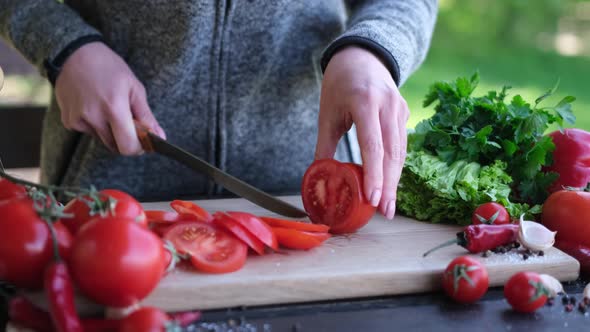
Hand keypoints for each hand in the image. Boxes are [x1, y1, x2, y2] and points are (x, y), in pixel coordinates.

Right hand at [55, 42, 164, 154]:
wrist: (74, 53)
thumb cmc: (109, 67)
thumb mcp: (134, 87)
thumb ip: (146, 116)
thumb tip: (160, 137)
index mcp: (114, 107)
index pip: (128, 146)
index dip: (138, 148)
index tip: (143, 141)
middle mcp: (93, 116)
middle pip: (116, 147)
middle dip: (126, 139)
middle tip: (129, 122)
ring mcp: (78, 120)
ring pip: (103, 140)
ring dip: (111, 131)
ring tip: (108, 107)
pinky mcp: (69, 121)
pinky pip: (89, 132)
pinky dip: (96, 125)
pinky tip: (94, 105)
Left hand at [315, 46, 408, 219]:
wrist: (362, 56)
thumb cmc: (339, 84)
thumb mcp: (327, 113)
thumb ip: (324, 146)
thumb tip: (320, 177)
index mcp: (365, 102)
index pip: (373, 145)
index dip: (374, 175)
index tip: (373, 199)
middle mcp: (388, 105)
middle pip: (392, 153)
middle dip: (389, 186)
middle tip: (385, 212)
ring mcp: (400, 108)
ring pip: (401, 151)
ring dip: (395, 180)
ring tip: (388, 207)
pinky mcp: (404, 112)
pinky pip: (401, 144)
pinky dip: (395, 166)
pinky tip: (390, 185)